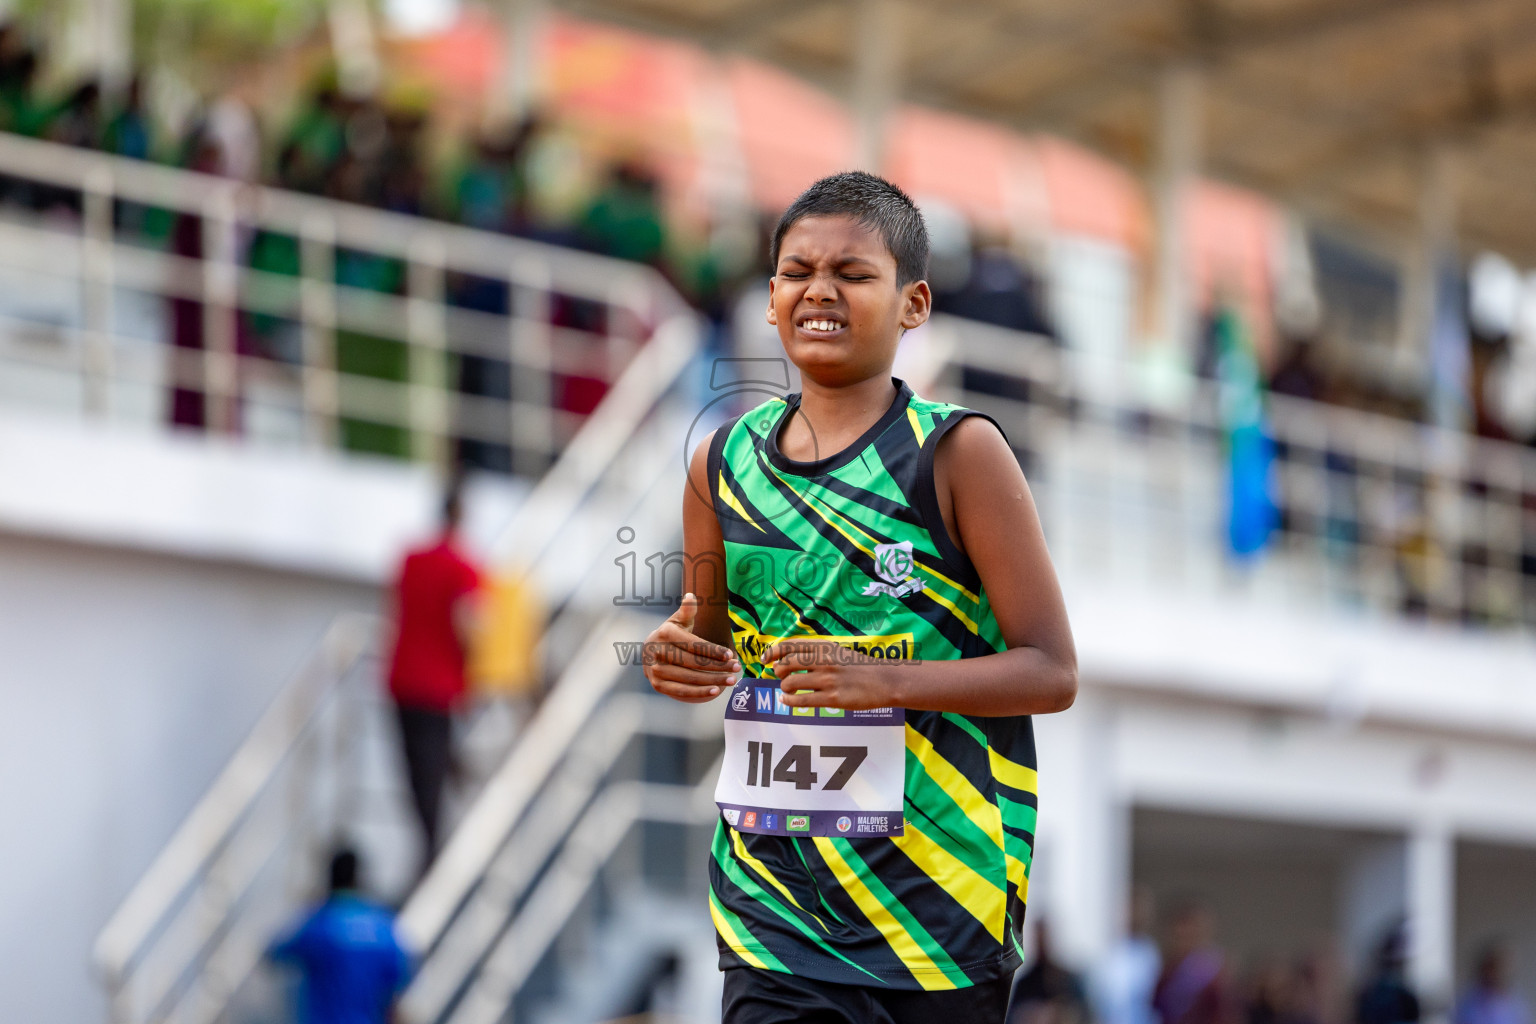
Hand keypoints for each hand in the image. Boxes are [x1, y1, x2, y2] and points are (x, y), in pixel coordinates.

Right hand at [643, 593, 741, 703]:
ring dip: (713, 681)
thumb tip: (691, 597)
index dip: (713, 650)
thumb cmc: (671, 634)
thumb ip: (686, 611)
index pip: (694, 644)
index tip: (731, 655)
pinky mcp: (657, 685)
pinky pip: (681, 691)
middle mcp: (658, 652)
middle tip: (737, 668)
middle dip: (718, 666)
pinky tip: (716, 691)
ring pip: (690, 678)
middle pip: (694, 662)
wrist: (650, 652)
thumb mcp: (677, 620)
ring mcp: (656, 670)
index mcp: (666, 633)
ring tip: (731, 680)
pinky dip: (699, 693)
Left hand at [762, 640, 896, 710]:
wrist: (884, 681)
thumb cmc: (860, 666)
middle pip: (785, 664)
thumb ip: (816, 652)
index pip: (790, 645)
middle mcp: (823, 661)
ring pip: (790, 683)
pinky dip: (789, 701)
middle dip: (778, 672)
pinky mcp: (832, 698)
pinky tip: (787, 700)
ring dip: (785, 688)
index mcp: (824, 646)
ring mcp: (827, 680)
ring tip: (789, 690)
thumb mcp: (838, 651)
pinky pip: (801, 701)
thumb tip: (789, 657)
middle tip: (781, 677)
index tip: (765, 659)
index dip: (772, 652)